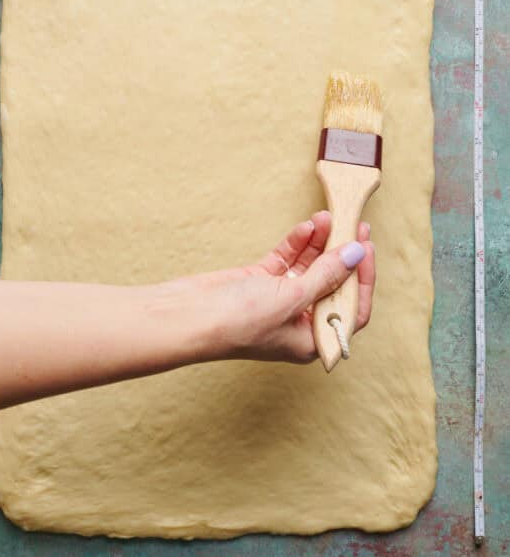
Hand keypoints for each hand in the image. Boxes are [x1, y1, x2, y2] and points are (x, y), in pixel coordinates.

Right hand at [167, 211, 374, 364]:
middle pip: (332, 283)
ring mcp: (279, 300)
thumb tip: (355, 255)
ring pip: (309, 267)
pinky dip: (297, 243)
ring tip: (327, 217)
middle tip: (355, 226)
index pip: (351, 308)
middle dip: (343, 255)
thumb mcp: (292, 298)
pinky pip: (287, 259)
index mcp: (312, 339)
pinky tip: (306, 227)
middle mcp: (299, 321)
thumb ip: (325, 275)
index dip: (362, 278)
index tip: (365, 248)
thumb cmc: (239, 322)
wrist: (189, 316)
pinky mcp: (261, 282)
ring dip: (320, 243)